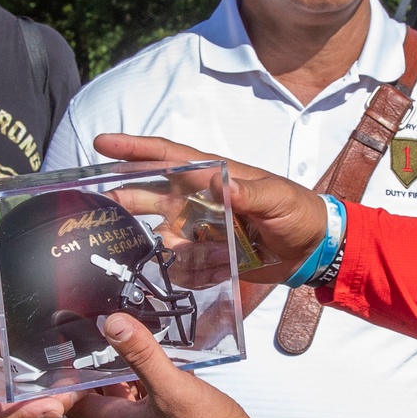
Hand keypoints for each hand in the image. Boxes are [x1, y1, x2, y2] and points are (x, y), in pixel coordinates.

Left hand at [50, 312, 259, 417]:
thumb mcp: (171, 386)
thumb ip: (141, 355)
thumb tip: (111, 323)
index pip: (73, 405)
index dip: (64, 382)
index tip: (63, 353)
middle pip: (98, 403)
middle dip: (95, 374)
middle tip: (95, 341)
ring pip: (126, 405)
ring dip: (124, 380)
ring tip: (126, 347)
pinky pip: (149, 409)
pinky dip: (148, 389)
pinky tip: (162, 369)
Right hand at [91, 132, 327, 280]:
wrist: (316, 250)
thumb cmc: (300, 213)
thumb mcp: (279, 199)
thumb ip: (251, 193)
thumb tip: (220, 184)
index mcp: (215, 176)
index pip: (169, 157)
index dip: (135, 149)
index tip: (102, 143)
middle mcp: (201, 200)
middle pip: (154, 193)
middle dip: (128, 197)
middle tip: (100, 205)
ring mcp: (203, 228)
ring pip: (164, 232)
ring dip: (154, 241)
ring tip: (141, 250)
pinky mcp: (210, 255)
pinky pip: (184, 263)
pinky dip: (183, 269)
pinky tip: (188, 274)